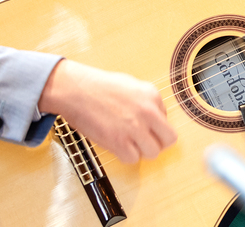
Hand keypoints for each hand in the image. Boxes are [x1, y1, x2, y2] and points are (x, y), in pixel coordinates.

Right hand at [38, 59, 176, 164]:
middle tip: (143, 141)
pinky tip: (117, 145)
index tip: (145, 127)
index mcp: (152, 95)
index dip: (156, 127)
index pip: (167, 121)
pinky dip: (125, 156)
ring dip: (142, 151)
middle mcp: (148, 111)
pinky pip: (133, 159)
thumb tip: (157, 118)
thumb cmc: (99, 86)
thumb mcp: (132, 85)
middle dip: (158, 142)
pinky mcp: (118, 141)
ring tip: (128, 142)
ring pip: (153, 152)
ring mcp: (134, 127)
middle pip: (169, 140)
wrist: (76, 90)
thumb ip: (147, 102)